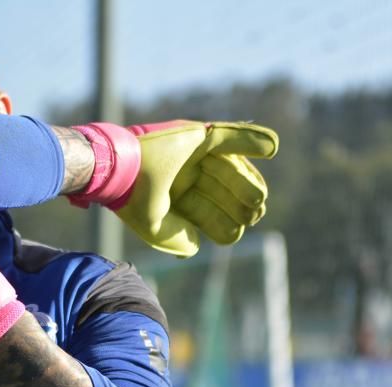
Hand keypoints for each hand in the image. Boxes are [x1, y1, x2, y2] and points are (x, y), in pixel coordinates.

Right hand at [68, 120, 278, 256]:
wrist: (119, 170)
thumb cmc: (133, 201)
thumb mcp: (157, 229)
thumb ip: (179, 240)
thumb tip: (197, 246)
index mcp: (179, 199)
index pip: (212, 214)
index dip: (226, 225)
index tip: (235, 232)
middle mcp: (190, 177)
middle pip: (226, 193)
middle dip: (241, 205)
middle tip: (254, 213)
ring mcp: (196, 155)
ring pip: (232, 169)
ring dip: (247, 182)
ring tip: (259, 196)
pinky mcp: (200, 135)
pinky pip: (232, 137)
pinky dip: (253, 140)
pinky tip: (272, 147)